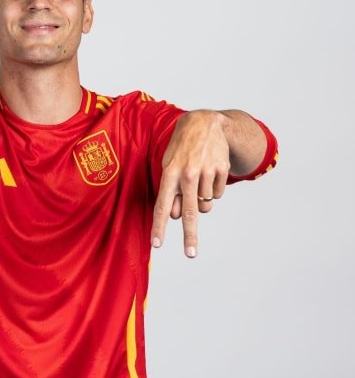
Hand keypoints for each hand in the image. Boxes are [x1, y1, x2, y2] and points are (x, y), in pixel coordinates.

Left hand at [151, 111, 229, 257]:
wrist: (204, 123)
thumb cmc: (181, 149)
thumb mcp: (168, 165)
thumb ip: (170, 191)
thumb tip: (174, 215)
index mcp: (170, 173)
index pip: (162, 205)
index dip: (159, 227)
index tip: (156, 244)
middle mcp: (188, 173)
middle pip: (188, 212)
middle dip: (189, 236)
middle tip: (190, 254)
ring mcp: (207, 171)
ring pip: (205, 205)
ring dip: (201, 202)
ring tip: (198, 181)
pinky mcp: (222, 169)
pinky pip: (217, 195)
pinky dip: (212, 191)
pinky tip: (208, 174)